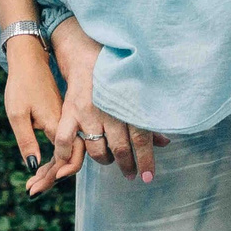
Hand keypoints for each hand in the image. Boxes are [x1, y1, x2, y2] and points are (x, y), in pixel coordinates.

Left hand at [1, 37, 62, 181]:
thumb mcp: (18, 114)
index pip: (64, 159)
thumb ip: (27, 141)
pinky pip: (62, 142)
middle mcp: (66, 124)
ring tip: (33, 183)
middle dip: (50, 178)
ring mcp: (65, 121)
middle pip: (68, 159)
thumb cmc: (22, 84)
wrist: (29, 59)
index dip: (52, 177)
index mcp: (58, 124)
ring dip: (51, 169)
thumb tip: (35, 167)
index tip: (34, 189)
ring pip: (66, 152)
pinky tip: (40, 165)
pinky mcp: (60, 118)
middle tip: (31, 191)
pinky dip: (52, 157)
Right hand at [31, 20, 166, 194]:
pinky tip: (72, 162)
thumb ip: (149, 120)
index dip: (146, 160)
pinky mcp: (69, 111)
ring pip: (96, 149)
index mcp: (129, 104)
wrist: (88, 52)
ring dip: (104, 160)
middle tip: (132, 175)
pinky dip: (67, 155)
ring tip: (109, 160)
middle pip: (120, 147)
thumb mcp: (137, 92)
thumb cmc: (117, 75)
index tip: (148, 177)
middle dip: (127, 165)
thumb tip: (165, 142)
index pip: (141, 139)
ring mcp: (88, 112)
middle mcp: (109, 110)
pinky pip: (65, 140)